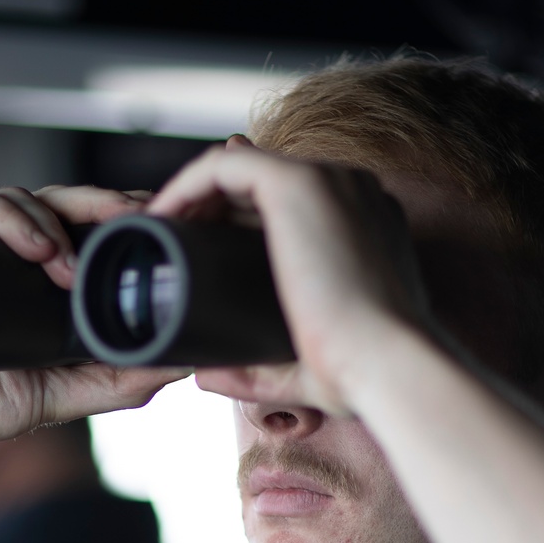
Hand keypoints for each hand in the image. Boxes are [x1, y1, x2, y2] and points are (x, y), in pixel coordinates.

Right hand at [0, 183, 184, 454]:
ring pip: (17, 196)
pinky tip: (33, 248)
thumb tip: (182, 363)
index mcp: (36, 270)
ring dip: (51, 220)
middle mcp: (3, 246)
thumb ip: (118, 381)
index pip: (86, 222)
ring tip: (71, 262)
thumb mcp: (62, 394)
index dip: (124, 214)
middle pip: (60, 200)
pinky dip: (3, 218)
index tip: (162, 225)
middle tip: (134, 221)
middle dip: (101, 204)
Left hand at [147, 141, 425, 415]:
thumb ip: (259, 369)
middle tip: (166, 247)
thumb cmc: (359, 373)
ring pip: (236, 167)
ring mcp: (327, 179)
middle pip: (258, 182)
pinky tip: (159, 218)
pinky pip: (223, 165)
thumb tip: (205, 376)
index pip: (285, 205)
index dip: (231, 224)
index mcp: (363, 222)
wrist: (388, 363)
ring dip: (189, 196)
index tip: (192, 256)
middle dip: (207, 210)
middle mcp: (349, 190)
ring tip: (155, 235)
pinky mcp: (298, 183)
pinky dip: (184, 187)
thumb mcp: (307, 364)